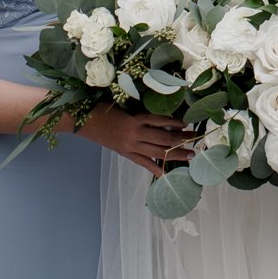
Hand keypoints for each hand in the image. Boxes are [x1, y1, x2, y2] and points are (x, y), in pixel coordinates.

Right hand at [80, 106, 194, 177]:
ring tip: (190, 155)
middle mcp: (134, 134)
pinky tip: (165, 172)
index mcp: (134, 119)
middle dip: (180, 139)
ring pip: (157, 151)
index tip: (187, 124)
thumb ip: (140, 112)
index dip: (175, 122)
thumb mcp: (123, 106)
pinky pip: (143, 162)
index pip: (160, 121)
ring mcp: (130, 146)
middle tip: (194, 140)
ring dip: (175, 153)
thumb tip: (160, 116)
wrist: (82, 122)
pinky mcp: (125, 153)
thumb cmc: (102, 109)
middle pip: (163, 137)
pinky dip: (154, 168)